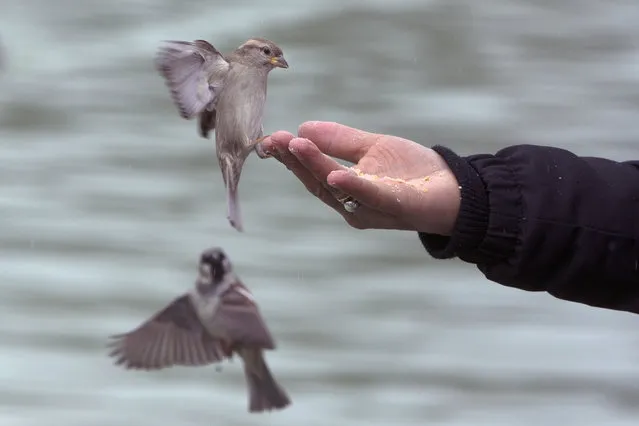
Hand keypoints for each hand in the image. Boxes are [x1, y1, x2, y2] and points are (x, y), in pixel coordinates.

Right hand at [261, 121, 460, 234]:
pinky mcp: (394, 206)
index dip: (291, 156)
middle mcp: (352, 205)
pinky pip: (370, 196)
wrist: (454, 189)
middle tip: (273, 140)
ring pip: (337, 188)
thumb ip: (339, 141)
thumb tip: (303, 127)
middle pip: (316, 182)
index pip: (312, 173)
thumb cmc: (413, 171)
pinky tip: (335, 175)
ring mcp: (371, 208)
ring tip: (295, 145)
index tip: (271, 139)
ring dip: (315, 166)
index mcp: (346, 191)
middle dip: (294, 160)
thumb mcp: (372, 148)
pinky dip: (352, 186)